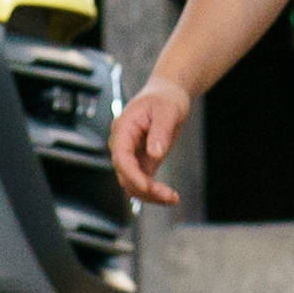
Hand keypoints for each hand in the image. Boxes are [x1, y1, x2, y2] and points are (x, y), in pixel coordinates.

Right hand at [110, 82, 192, 205]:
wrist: (167, 94)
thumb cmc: (165, 98)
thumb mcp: (167, 110)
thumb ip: (160, 131)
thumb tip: (154, 153)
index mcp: (123, 128)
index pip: (121, 157)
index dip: (132, 174)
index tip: (148, 186)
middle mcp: (123, 144)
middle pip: (124, 174)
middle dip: (144, 189)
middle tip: (169, 196)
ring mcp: (131, 154)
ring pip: (132, 183)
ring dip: (149, 195)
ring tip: (172, 198)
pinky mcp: (142, 161)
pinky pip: (143, 182)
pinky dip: (154, 192)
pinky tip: (170, 196)